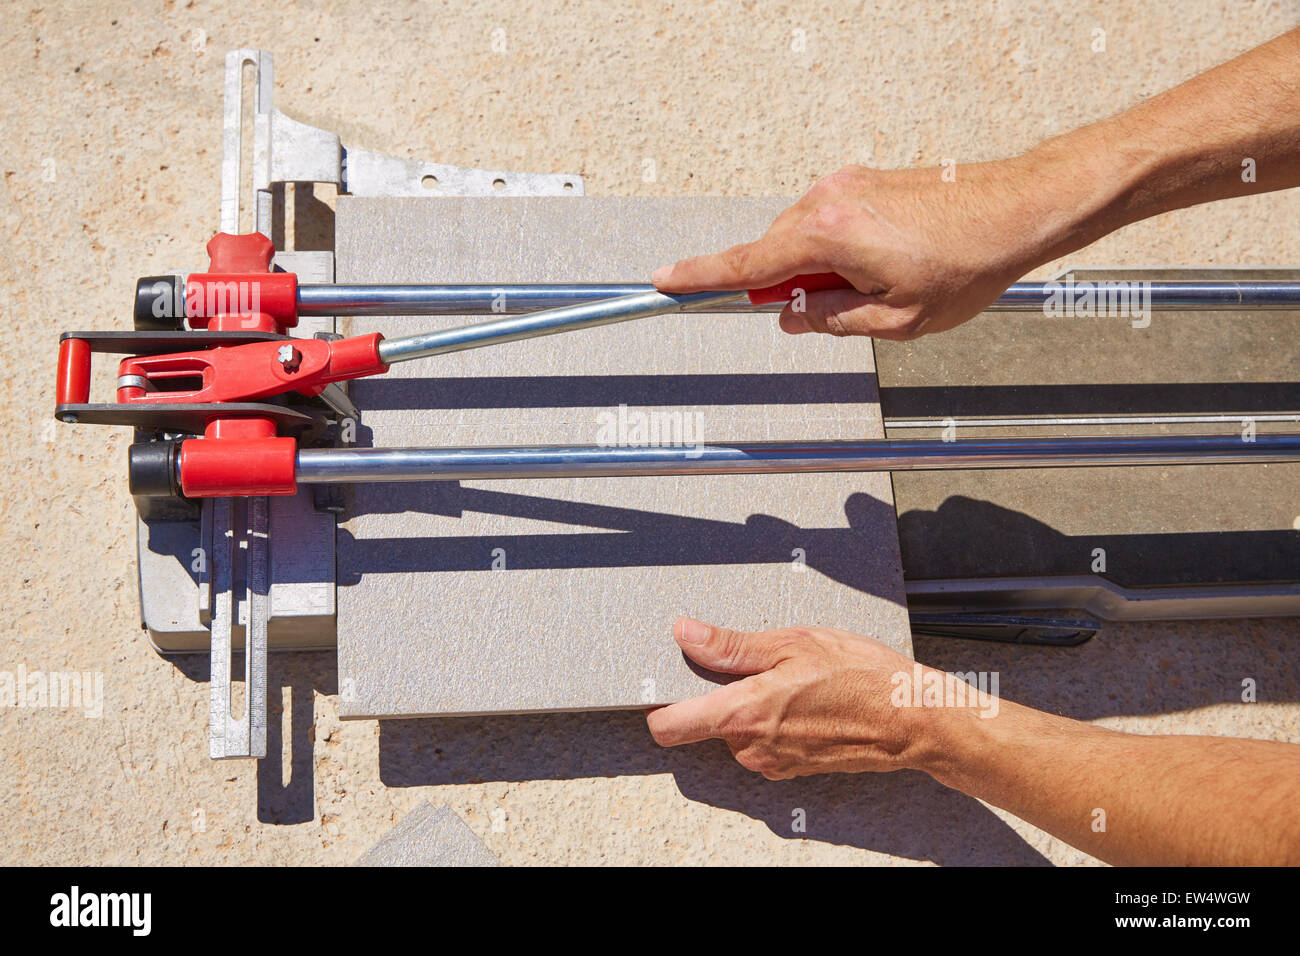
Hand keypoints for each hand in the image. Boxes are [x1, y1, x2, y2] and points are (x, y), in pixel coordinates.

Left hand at [646, 617, 941, 778]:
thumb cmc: (861, 677)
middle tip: (752, 665)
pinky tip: (802, 699)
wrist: (910, 718)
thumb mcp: (793, 642)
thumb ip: (731, 645)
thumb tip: (688, 635)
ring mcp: (772, 762)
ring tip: (789, 680)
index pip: (669, 727)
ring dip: (749, 706)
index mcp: (745, 713)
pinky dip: (771, 720)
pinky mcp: (790, 768)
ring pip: (735, 731)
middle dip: (717, 694)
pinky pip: (762, 741)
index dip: (659, 704)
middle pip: (704, 723)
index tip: (663, 683)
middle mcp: (752, 747)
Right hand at [651, 159, 1055, 339]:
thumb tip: (791, 318)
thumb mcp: (893, 319)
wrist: (1016, 211)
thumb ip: (828, 320)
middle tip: (842, 310)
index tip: (664, 281)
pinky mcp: (864, 181)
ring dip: (824, 271)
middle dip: (793, 288)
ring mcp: (846, 185)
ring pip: (805, 241)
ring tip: (885, 285)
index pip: (746, 263)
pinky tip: (889, 264)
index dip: (701, 277)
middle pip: (776, 254)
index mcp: (827, 234)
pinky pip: (829, 224)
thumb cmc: (964, 263)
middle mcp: (828, 199)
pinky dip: (841, 251)